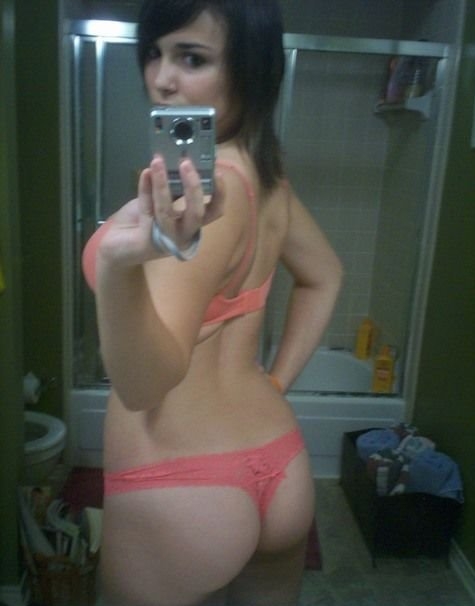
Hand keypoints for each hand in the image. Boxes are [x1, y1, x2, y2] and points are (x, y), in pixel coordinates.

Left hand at [99, 155, 223, 265]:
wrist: (114, 244)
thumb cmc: (141, 222)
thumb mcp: (161, 202)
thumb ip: (172, 190)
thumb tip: (182, 164)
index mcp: (191, 225)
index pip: (214, 212)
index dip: (219, 194)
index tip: (217, 172)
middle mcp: (183, 236)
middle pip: (197, 214)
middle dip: (193, 187)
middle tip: (186, 163)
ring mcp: (166, 241)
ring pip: (167, 211)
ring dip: (163, 183)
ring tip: (157, 161)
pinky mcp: (146, 241)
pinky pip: (147, 210)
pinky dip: (145, 189)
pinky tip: (145, 173)